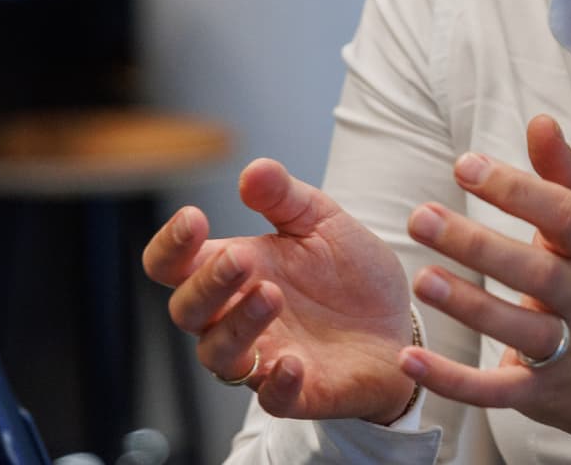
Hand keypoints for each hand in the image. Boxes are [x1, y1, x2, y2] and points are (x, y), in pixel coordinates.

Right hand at [143, 159, 419, 422]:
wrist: (400, 323)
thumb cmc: (350, 274)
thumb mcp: (322, 222)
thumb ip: (285, 198)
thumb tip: (253, 170)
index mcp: (234, 271)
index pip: (172, 266)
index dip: (170, 246)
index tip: (194, 218)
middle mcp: (237, 317)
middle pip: (187, 311)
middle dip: (206, 284)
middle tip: (241, 258)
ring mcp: (264, 357)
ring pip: (218, 355)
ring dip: (238, 325)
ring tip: (271, 294)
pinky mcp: (299, 392)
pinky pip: (272, 399)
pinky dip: (277, 383)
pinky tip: (294, 362)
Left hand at [399, 115, 570, 446]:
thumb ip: (566, 177)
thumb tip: (540, 120)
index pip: (563, 214)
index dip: (516, 190)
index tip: (464, 165)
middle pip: (537, 270)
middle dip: (478, 244)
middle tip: (420, 216)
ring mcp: (565, 350)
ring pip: (519, 328)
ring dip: (469, 306)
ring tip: (420, 279)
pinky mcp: (542, 394)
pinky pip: (497, 391)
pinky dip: (453, 381)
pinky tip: (410, 360)